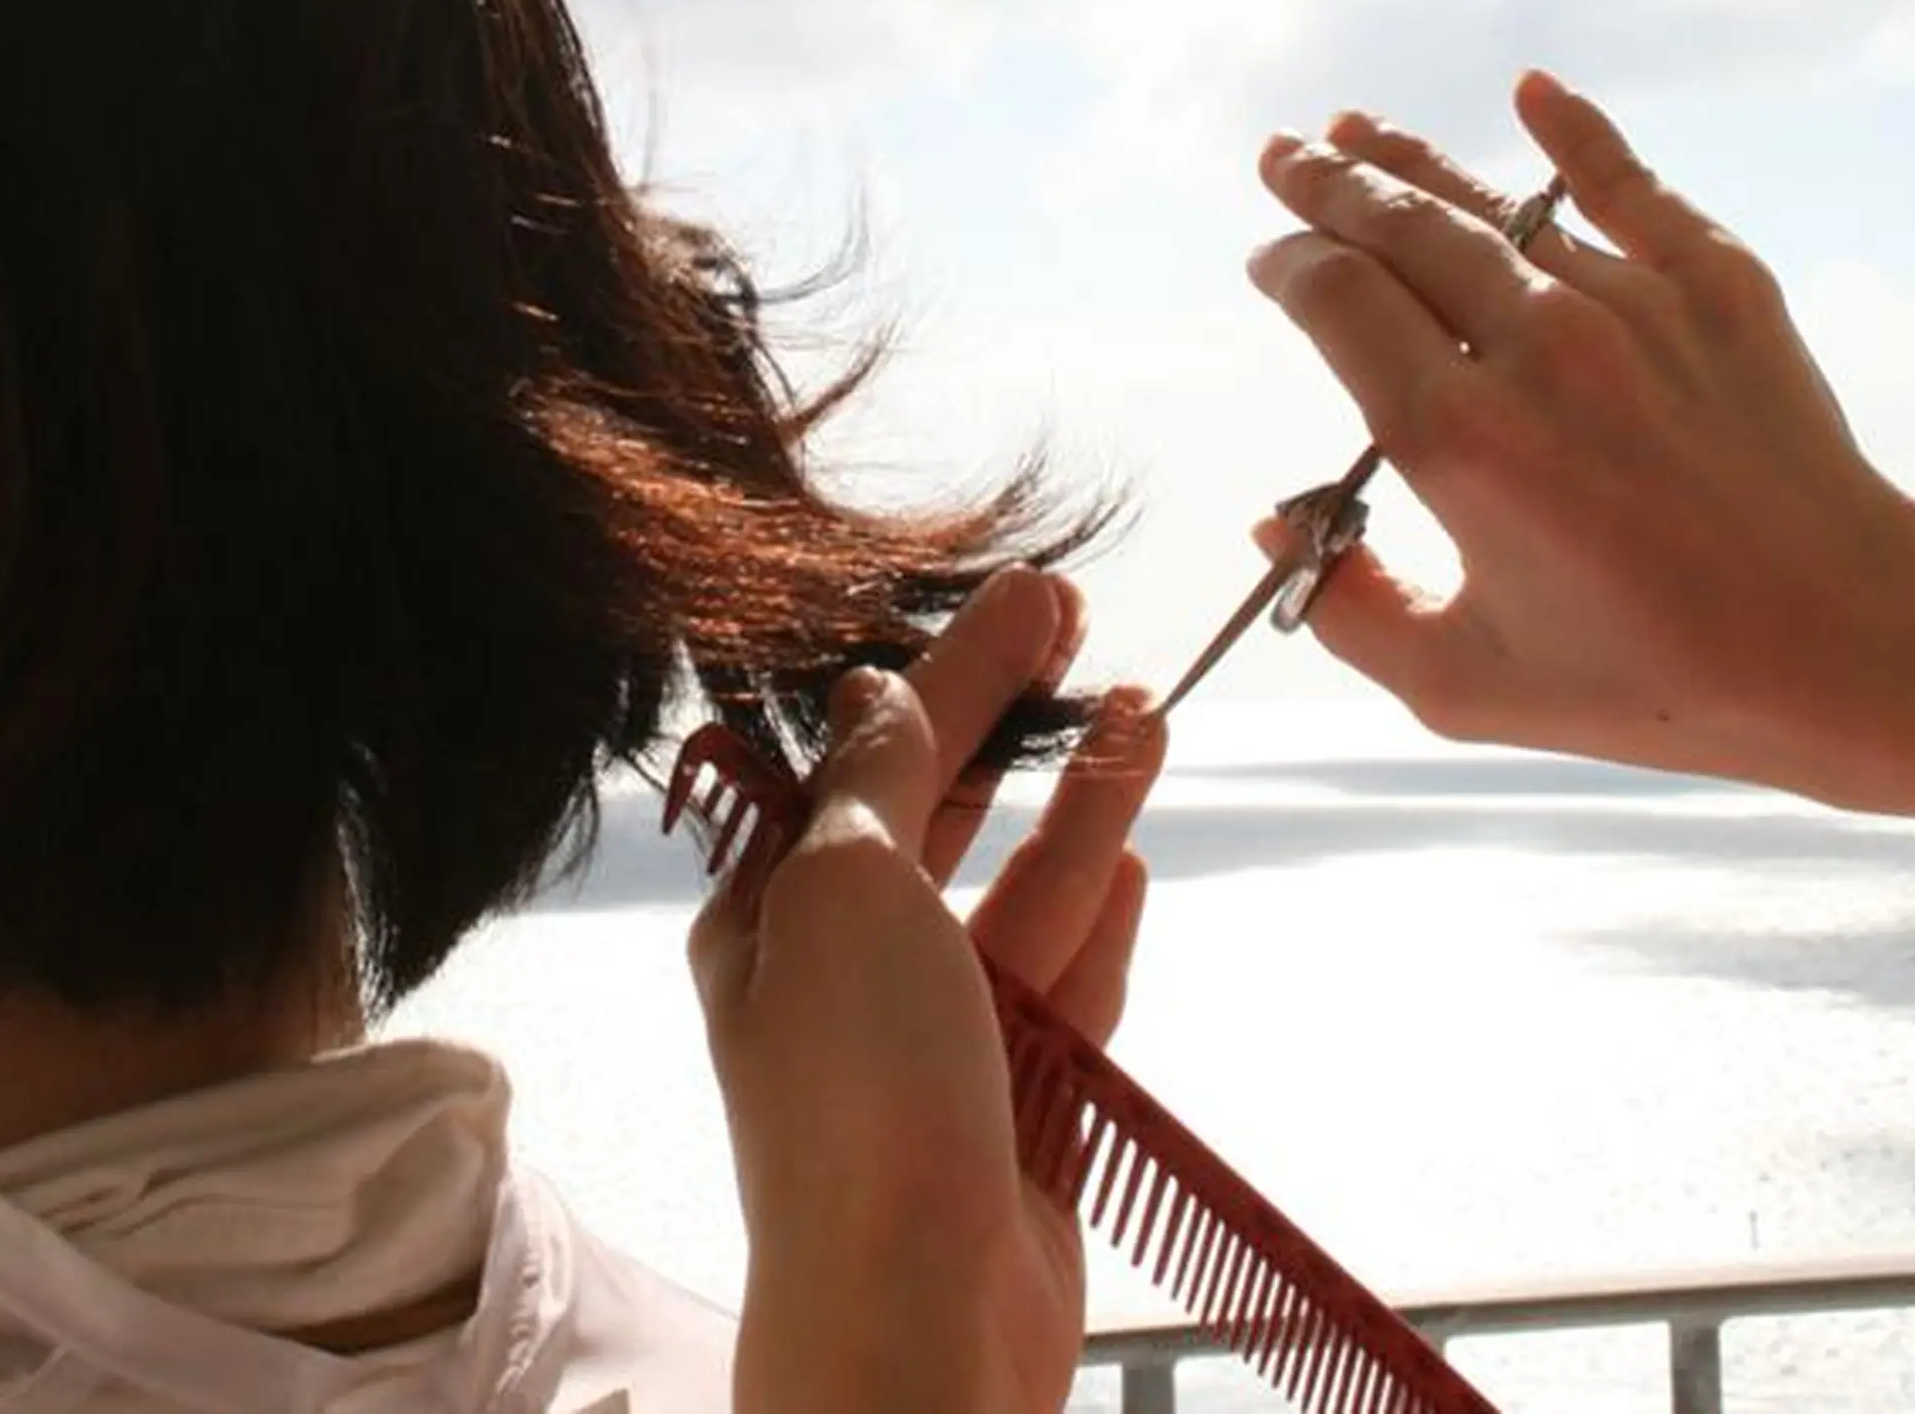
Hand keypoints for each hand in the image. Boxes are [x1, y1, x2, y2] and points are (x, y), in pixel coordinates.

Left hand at [694, 564, 1164, 1413]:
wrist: (919, 1321)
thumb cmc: (859, 1100)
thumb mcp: (842, 895)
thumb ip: (872, 783)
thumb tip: (872, 689)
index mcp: (773, 920)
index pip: (863, 759)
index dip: (945, 669)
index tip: (1027, 593)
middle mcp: (846, 977)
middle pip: (940, 820)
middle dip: (1009, 723)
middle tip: (1083, 629)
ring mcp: (939, 1048)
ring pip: (1018, 896)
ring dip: (1077, 802)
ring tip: (1141, 710)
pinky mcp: (1019, 1114)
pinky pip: (1064, 990)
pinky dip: (1095, 916)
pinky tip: (1128, 853)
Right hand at [1243, 69, 1914, 798]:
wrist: (1850, 645)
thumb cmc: (1657, 684)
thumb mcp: (1467, 688)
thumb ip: (1352, 608)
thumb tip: (1274, 525)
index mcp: (1458, 441)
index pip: (1334, 298)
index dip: (1287, 264)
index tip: (1269, 261)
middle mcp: (1536, 350)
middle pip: (1399, 228)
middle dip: (1328, 185)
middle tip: (1284, 157)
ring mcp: (1632, 305)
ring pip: (1498, 206)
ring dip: (1416, 163)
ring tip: (1362, 131)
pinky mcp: (1719, 284)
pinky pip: (1629, 185)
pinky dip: (1575, 133)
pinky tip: (1532, 92)